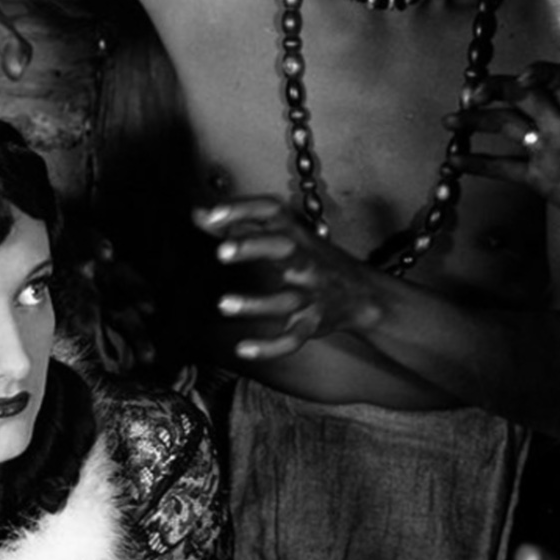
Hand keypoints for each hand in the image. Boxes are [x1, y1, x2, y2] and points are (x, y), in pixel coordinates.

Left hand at [194, 196, 382, 360]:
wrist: (362, 294)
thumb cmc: (310, 258)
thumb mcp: (281, 236)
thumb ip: (238, 225)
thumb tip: (197, 214)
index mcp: (294, 234)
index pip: (271, 212)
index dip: (243, 209)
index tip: (212, 214)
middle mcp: (304, 261)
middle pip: (283, 249)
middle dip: (253, 247)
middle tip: (221, 252)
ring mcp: (311, 293)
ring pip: (286, 299)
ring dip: (255, 303)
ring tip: (223, 304)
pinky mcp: (313, 323)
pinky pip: (293, 338)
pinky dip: (270, 347)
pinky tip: (243, 349)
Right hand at [445, 63, 559, 237]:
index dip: (541, 74)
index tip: (522, 81)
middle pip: (525, 97)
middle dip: (498, 90)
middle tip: (472, 96)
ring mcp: (548, 151)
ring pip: (507, 126)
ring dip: (479, 121)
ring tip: (450, 121)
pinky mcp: (538, 178)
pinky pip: (504, 167)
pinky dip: (480, 164)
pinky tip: (455, 163)